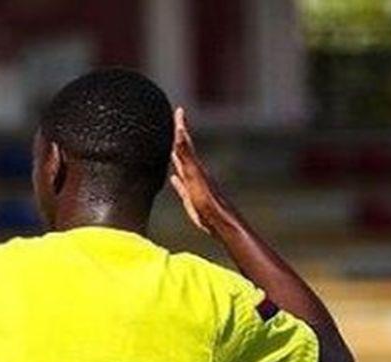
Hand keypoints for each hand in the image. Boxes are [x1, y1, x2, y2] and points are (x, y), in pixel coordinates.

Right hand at [169, 107, 235, 237]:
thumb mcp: (194, 175)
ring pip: (183, 166)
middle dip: (180, 136)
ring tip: (172, 147)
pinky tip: (175, 178)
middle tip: (176, 122)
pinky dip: (177, 179)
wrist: (218, 221)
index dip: (181, 126)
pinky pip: (182, 184)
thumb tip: (179, 133)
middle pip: (185, 149)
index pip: (185, 141)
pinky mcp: (192, 198)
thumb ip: (186, 155)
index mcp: (194, 165)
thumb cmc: (207, 200)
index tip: (179, 111)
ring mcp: (193, 184)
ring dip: (177, 156)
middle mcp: (194, 172)